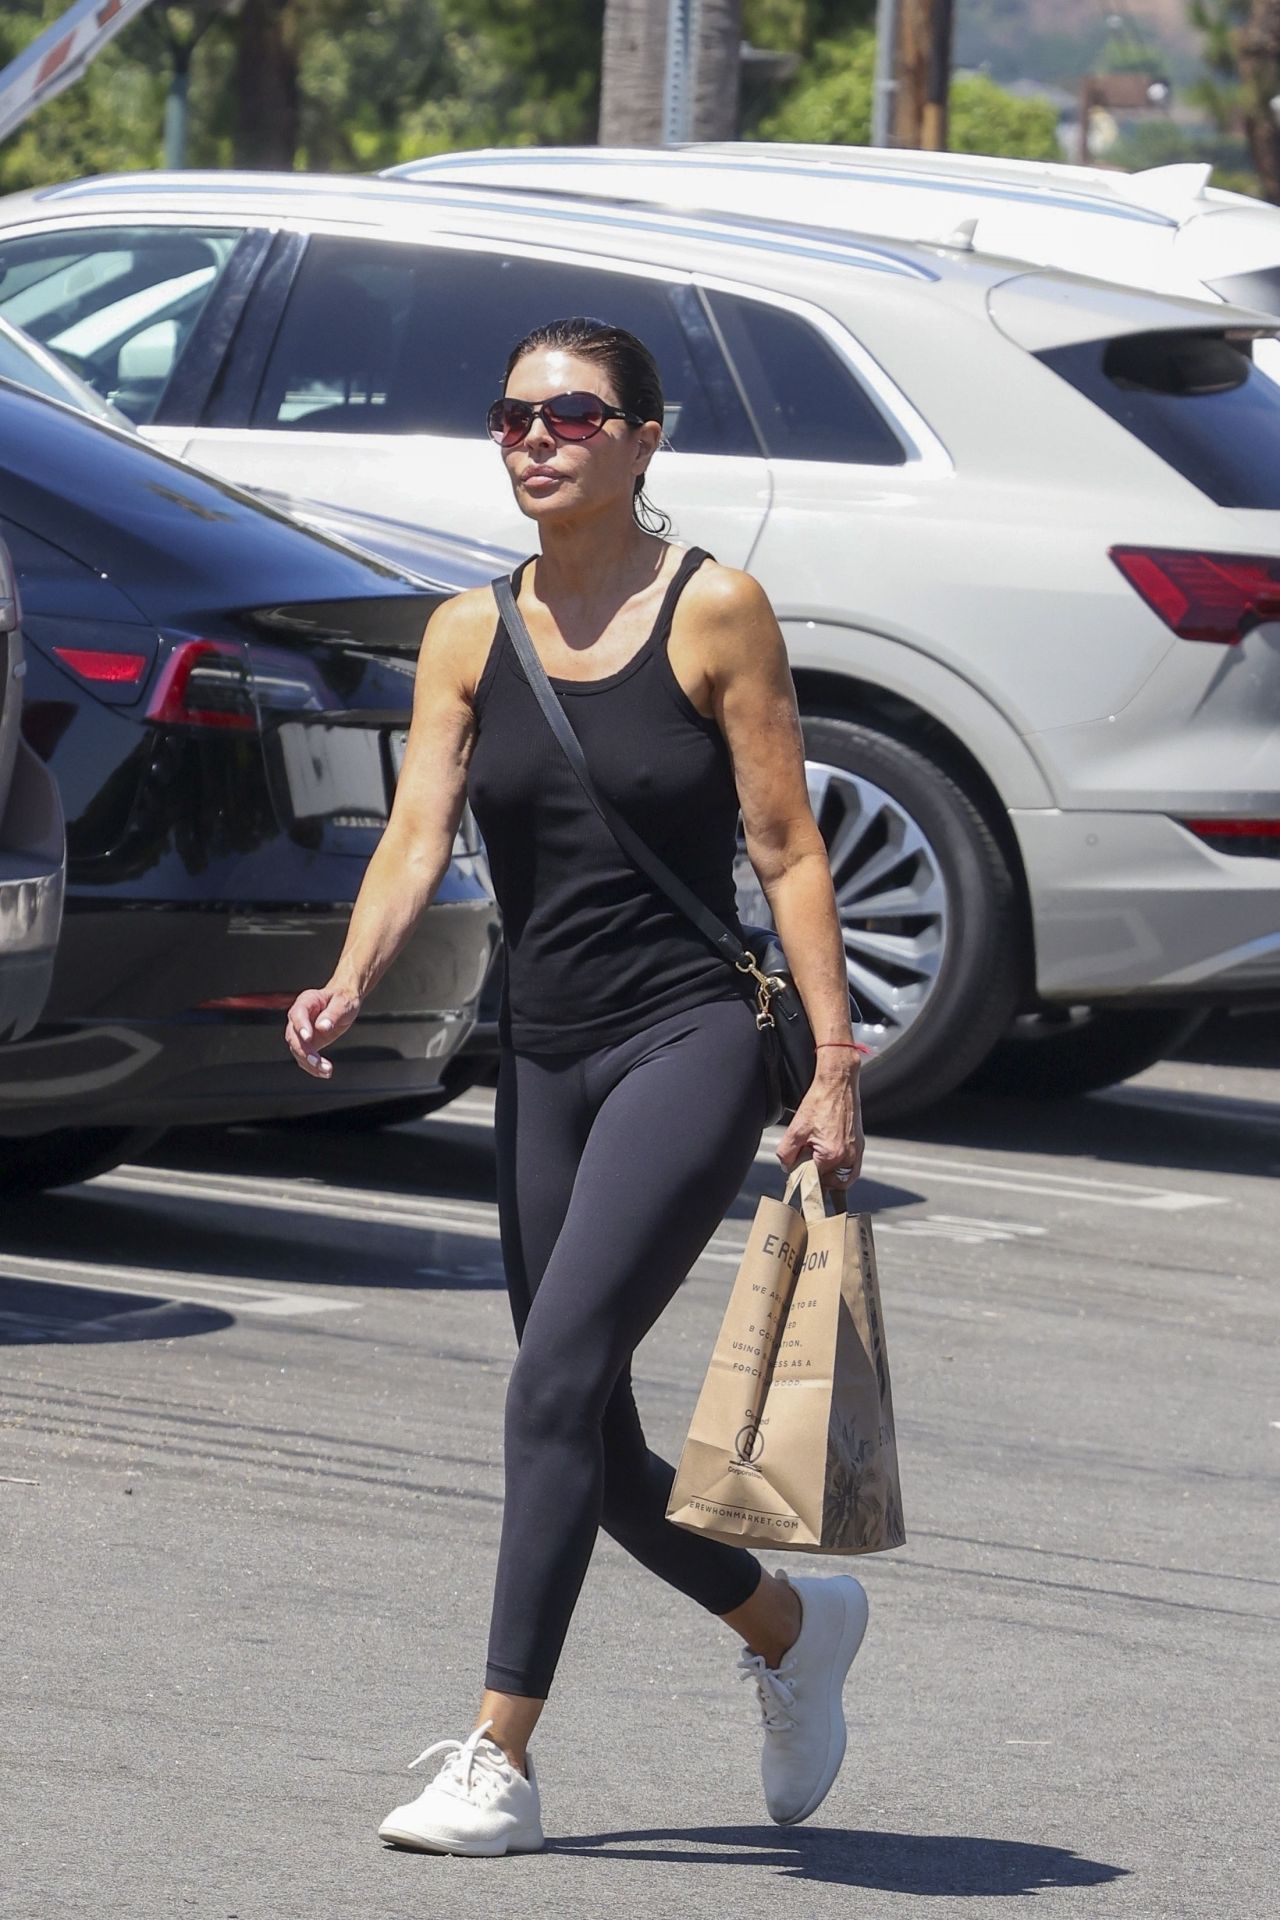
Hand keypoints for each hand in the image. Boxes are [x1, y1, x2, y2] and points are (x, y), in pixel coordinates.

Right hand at [284, 984, 360, 1078]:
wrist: (344, 1002)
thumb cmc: (343, 998)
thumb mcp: (342, 1003)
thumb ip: (332, 1014)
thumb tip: (322, 1027)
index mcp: (306, 1002)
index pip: (298, 1015)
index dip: (301, 1027)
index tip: (308, 1037)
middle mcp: (299, 1017)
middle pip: (293, 1036)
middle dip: (304, 1051)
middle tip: (317, 1062)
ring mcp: (301, 1032)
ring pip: (297, 1050)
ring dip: (309, 1063)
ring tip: (326, 1070)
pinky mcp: (307, 1043)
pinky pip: (304, 1058)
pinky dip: (312, 1067)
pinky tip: (324, 1073)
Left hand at [776, 1059, 864, 1193]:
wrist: (837, 1083)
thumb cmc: (819, 1102)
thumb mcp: (795, 1129)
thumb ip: (787, 1153)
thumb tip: (788, 1167)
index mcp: (832, 1155)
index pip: (813, 1180)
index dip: (802, 1176)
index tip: (795, 1171)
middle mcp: (848, 1157)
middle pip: (830, 1182)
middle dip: (818, 1177)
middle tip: (807, 1165)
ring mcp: (857, 1152)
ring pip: (843, 1178)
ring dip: (831, 1177)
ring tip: (818, 1164)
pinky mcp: (860, 1145)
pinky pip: (852, 1168)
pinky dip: (842, 1170)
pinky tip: (831, 1161)